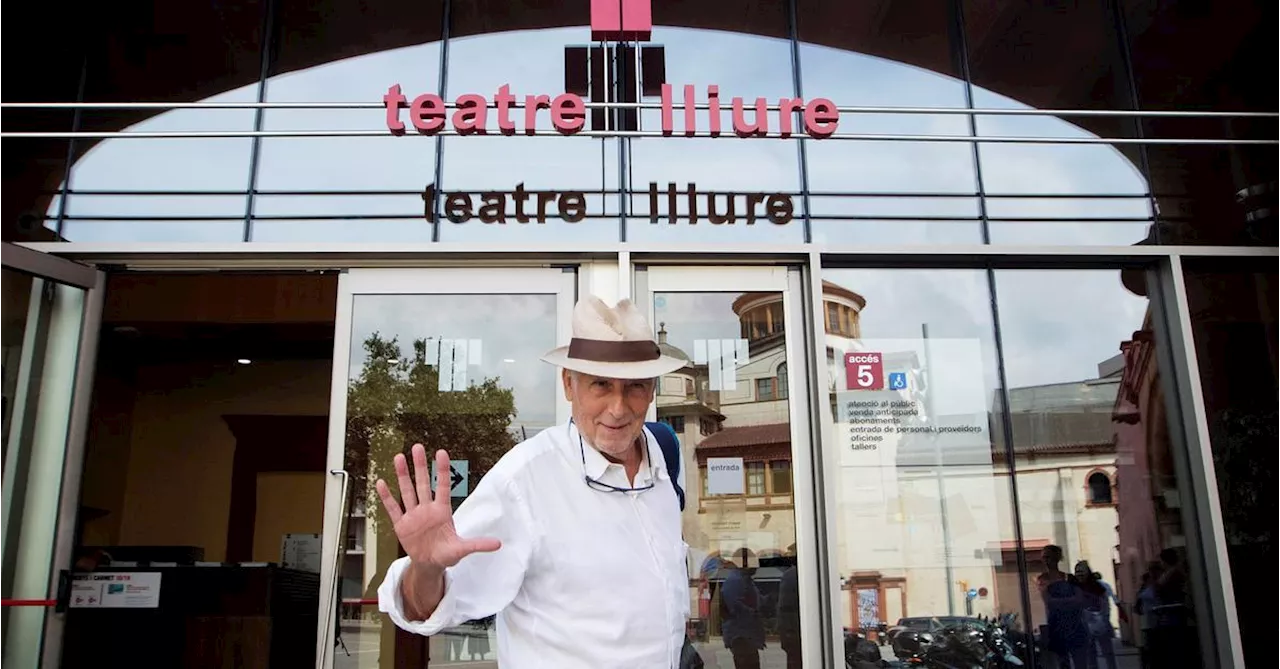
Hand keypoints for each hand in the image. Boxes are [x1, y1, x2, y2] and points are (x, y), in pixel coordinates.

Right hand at [376, 444, 500, 572]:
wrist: (429, 564)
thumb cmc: (446, 553)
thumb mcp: (461, 549)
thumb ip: (477, 545)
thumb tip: (498, 544)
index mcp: (442, 511)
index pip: (443, 486)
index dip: (443, 470)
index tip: (441, 452)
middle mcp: (427, 509)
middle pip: (423, 483)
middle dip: (421, 466)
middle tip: (417, 446)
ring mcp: (413, 515)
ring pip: (407, 491)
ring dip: (403, 475)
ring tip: (399, 457)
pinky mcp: (401, 525)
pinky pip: (393, 508)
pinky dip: (387, 497)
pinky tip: (381, 483)